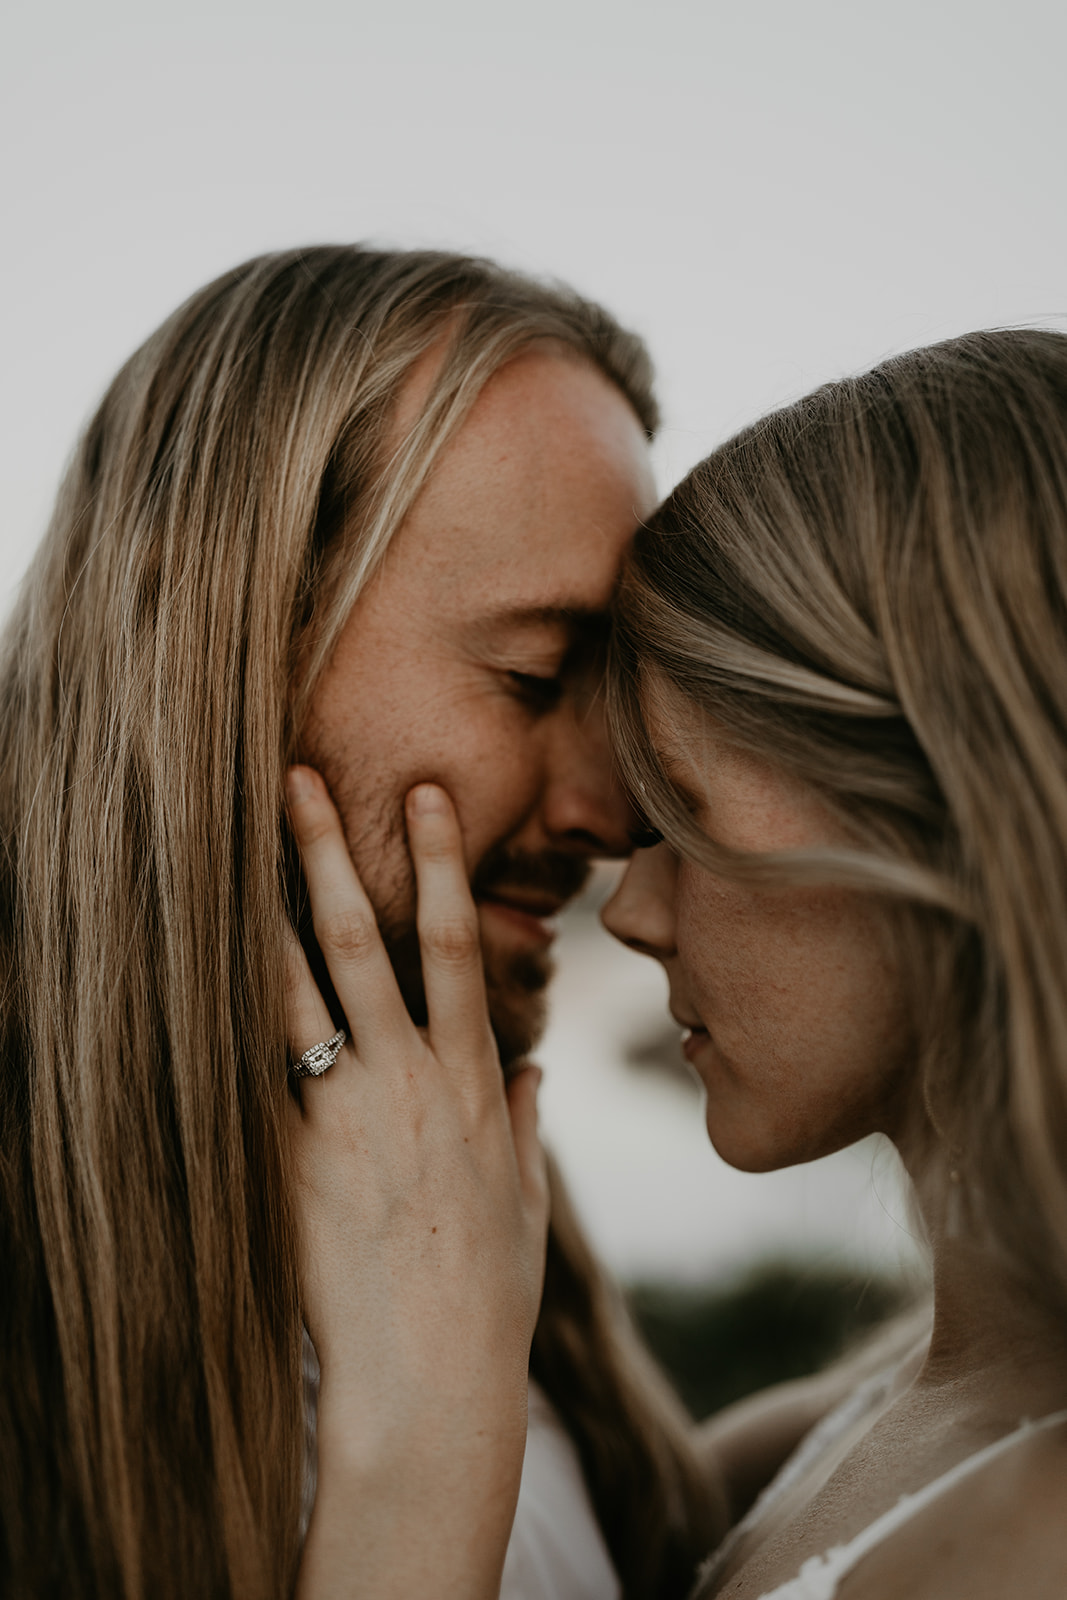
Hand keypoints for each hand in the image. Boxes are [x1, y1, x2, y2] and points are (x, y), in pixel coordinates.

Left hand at [284, 767, 548, 1599]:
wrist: (430, 1376)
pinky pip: (249, 1074)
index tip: (428, 798)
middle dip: (328, 854)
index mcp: (469, 1080)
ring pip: (293, 992)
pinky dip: (218, 1020)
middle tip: (295, 779)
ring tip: (224, 847)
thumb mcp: (524, 1200)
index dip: (442, 863)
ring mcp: (343, 1118)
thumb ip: (521, 1125)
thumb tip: (530, 1074)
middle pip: (361, 942)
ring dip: (260, 911)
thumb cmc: (486, 1293)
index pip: (456, 945)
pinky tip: (179, 971)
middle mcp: (405, 1080)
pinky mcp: (289, 1164)